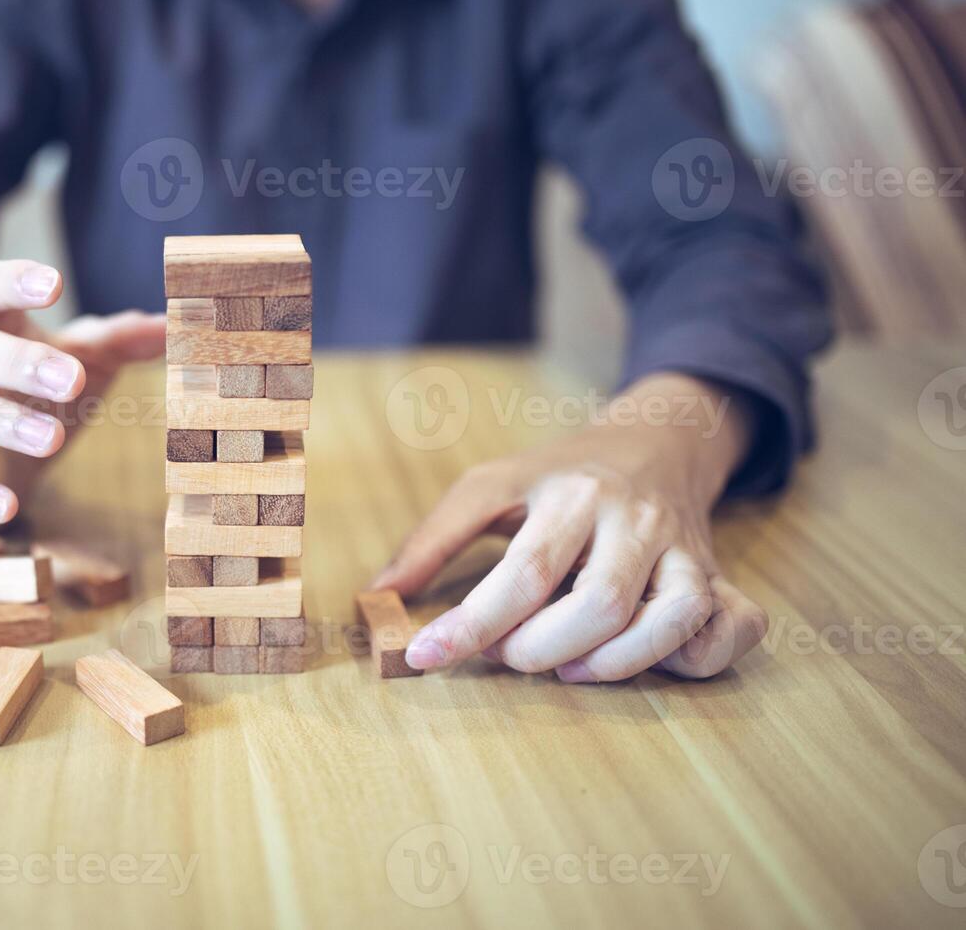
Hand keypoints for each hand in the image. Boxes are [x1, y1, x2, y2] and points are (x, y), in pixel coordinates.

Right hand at [0, 259, 164, 528]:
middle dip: (18, 361)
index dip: (11, 281)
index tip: (54, 283)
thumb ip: (119, 342)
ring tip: (52, 439)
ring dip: (2, 423)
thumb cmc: (37, 393)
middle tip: (74, 381)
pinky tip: (5, 507)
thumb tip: (169, 325)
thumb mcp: (82, 362)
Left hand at [371, 374, 770, 680]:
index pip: (523, 573)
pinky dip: (697, 658)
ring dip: (614, 664)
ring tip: (569, 669)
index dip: (472, 626)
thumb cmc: (556, 476)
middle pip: (599, 604)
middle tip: (509, 657)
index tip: (425, 657)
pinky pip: (733, 627)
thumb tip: (379, 596)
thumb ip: (433, 539)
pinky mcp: (719, 574)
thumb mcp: (489, 486)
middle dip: (541, 650)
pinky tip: (650, 661)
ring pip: (672, 618)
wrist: (654, 442)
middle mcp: (633, 519)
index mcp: (570, 494)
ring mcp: (685, 547)